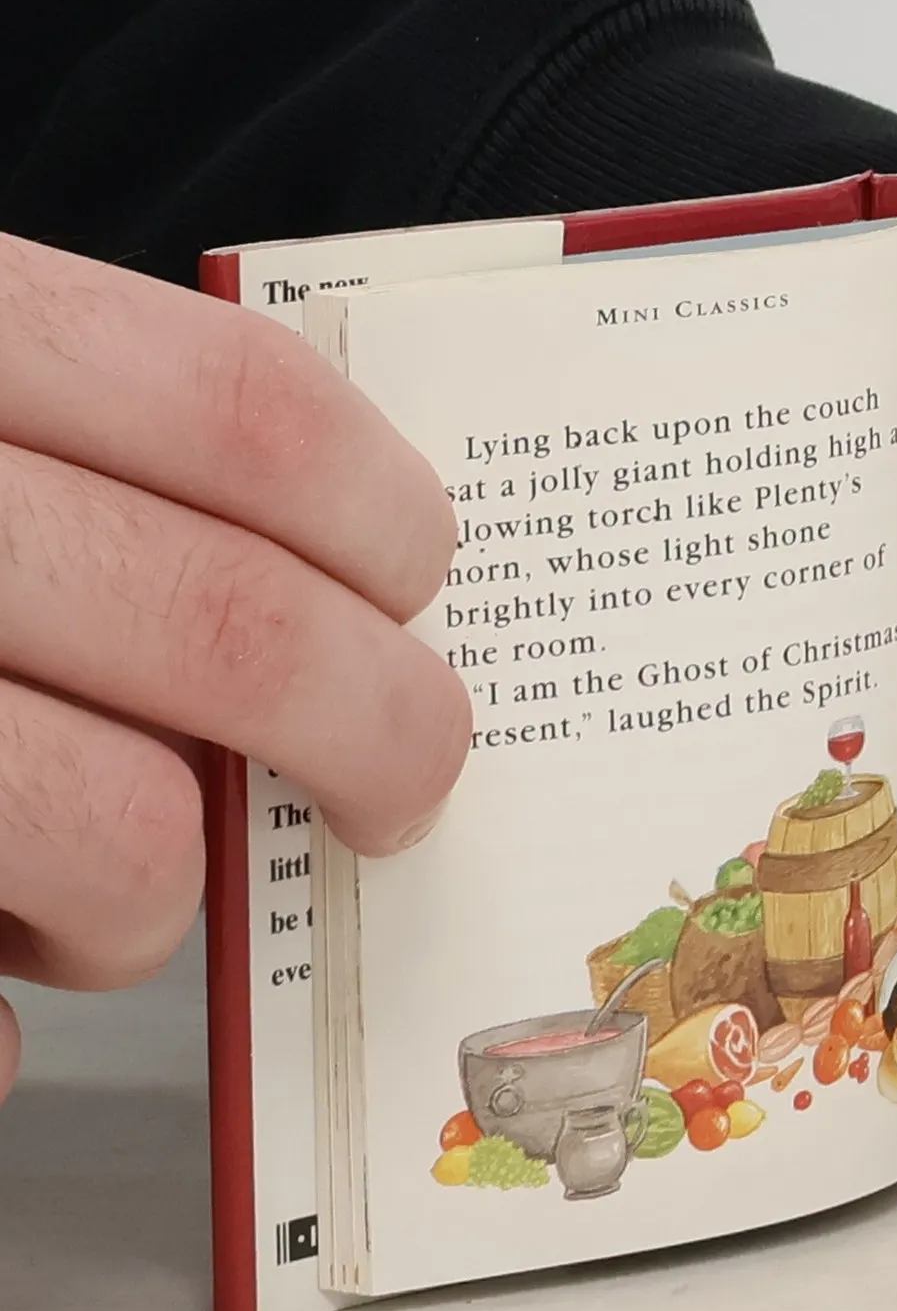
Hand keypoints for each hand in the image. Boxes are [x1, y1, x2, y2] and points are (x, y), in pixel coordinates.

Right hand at [0, 234, 468, 1099]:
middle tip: (394, 781)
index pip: (237, 410)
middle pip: (234, 634)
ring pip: (120, 844)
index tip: (418, 585)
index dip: (380, 512)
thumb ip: (64, 449)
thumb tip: (336, 579)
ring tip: (88, 889)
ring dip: (148, 899)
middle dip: (378, 735)